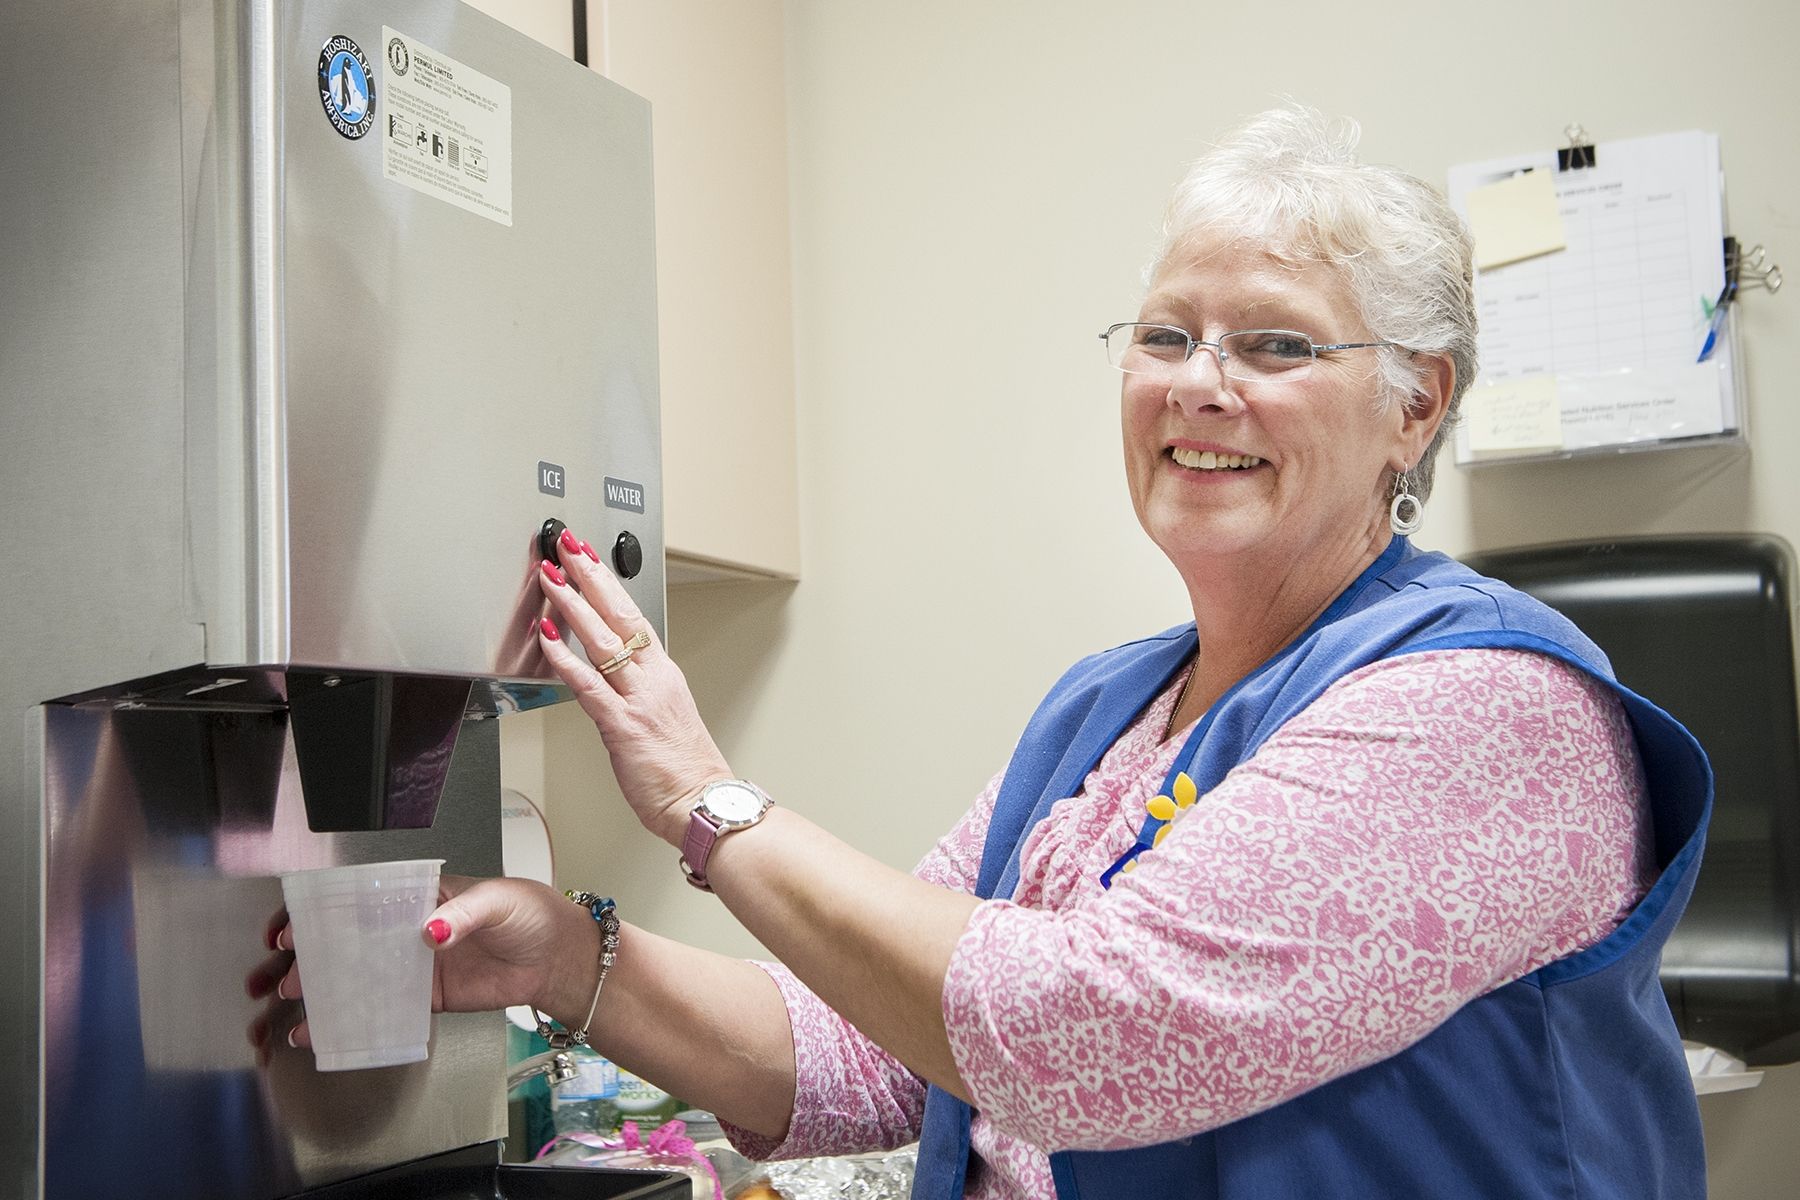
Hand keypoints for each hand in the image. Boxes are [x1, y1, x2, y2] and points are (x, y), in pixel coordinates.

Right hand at [243, 875, 596, 1055]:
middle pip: (353, 940)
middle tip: (288, 974)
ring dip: (328, 988)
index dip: (325, 913)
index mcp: (422, 895)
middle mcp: (412, 929)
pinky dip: (358, 1020)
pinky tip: (331, 1030)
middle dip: (315, 956)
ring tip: (297, 1004)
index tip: (295, 928)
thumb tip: (430, 931)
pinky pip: (386, 1009)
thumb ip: (462, 912)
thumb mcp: (498, 900)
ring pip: (362, 976)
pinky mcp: (429, 998)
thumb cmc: (531, 915)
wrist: (557, 959)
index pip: (364, 899)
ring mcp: (418, 965)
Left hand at [534, 530, 733, 843]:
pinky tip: (548, 639)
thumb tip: (609, 681)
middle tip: (567, 547)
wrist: (703, 802)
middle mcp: (654, 679)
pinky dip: (566, 659)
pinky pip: (590, 686)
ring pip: (603, 641)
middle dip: (591, 576)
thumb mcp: (665, 719)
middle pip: (620, 615)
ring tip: (551, 578)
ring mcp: (639, 700)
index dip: (609, 583)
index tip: (590, 557)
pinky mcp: (623, 726)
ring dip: (573, 606)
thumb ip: (637, 694)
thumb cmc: (685, 771)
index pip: (634, 617)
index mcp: (664, 675)